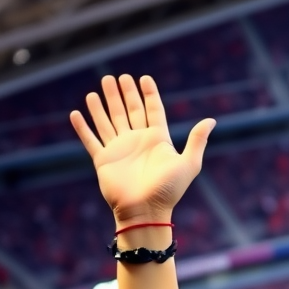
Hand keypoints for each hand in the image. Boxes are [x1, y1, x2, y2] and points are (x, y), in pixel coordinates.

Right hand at [69, 75, 214, 225]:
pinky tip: (77, 113)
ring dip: (104, 104)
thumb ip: (197, 141)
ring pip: (109, 121)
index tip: (145, 78)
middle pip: (130, 111)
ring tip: (101, 86)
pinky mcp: (103, 160)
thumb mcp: (188, 164)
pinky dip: (83, 127)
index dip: (149, 95)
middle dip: (125, 94)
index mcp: (157, 141)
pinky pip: (91, 140)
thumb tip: (211, 120)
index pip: (153, 111)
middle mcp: (138, 142)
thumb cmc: (168, 190)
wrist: (145, 211)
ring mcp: (120, 150)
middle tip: (119, 77)